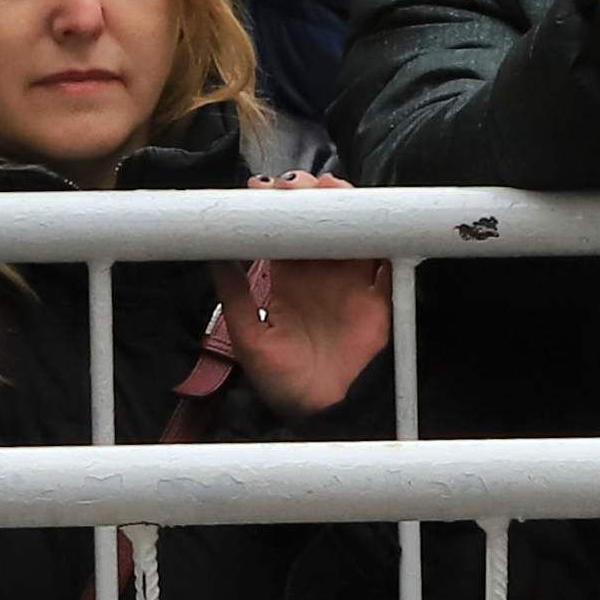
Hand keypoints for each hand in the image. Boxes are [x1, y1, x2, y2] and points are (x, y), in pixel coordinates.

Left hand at [213, 173, 390, 416]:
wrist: (327, 415)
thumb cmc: (286, 384)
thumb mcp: (250, 340)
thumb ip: (236, 298)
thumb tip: (214, 254)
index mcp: (289, 282)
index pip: (282, 233)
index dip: (272, 210)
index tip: (257, 190)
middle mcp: (321, 275)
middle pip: (319, 222)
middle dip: (306, 195)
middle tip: (291, 184)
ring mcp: (352, 281)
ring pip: (351, 228)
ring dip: (341, 203)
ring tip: (325, 187)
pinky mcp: (381, 294)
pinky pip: (385, 254)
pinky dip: (381, 231)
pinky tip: (364, 216)